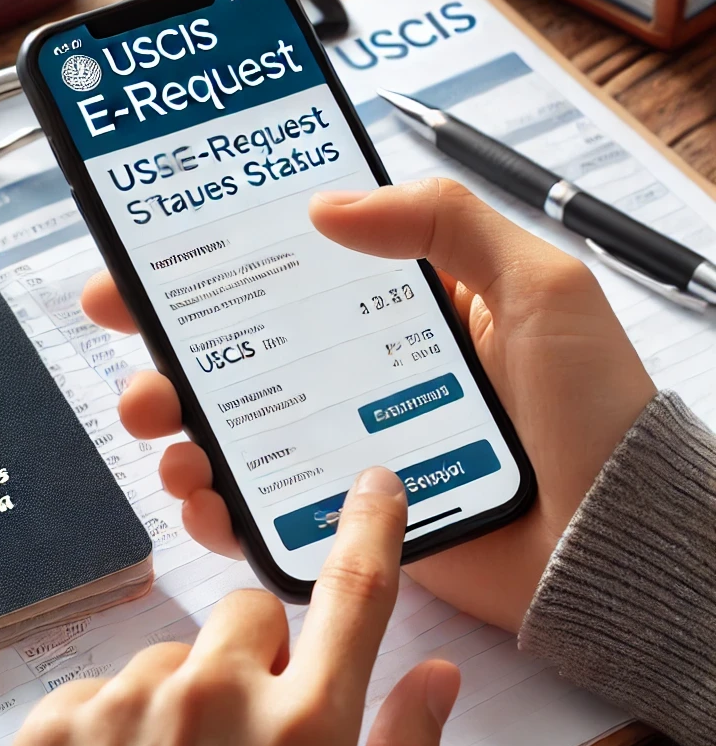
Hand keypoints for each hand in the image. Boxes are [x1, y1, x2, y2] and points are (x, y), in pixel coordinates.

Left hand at [2, 468, 460, 745]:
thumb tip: (437, 677)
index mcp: (302, 732)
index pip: (354, 599)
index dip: (370, 532)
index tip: (373, 487)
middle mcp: (217, 695)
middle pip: (250, 615)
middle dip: (255, 660)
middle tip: (242, 743)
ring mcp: (131, 699)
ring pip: (175, 657)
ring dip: (181, 702)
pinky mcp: (60, 716)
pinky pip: (103, 687)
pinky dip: (114, 726)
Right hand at [82, 179, 655, 632]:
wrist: (614, 539)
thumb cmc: (591, 410)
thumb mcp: (536, 285)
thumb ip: (444, 223)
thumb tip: (328, 206)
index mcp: (396, 315)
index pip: (285, 282)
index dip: (209, 272)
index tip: (142, 266)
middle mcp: (360, 379)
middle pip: (241, 361)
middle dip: (168, 355)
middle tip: (131, 351)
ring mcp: (346, 451)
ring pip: (235, 435)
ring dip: (178, 428)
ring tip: (158, 426)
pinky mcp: (344, 520)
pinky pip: (261, 510)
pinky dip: (215, 506)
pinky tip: (198, 493)